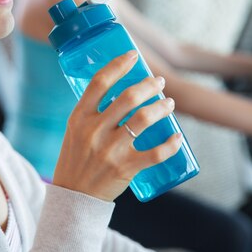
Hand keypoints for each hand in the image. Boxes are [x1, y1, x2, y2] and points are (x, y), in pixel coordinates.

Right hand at [53, 51, 182, 202]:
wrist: (73, 196)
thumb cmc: (76, 158)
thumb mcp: (74, 130)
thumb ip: (91, 112)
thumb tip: (117, 90)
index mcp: (78, 117)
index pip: (99, 82)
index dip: (118, 65)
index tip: (133, 55)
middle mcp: (93, 130)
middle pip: (128, 97)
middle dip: (150, 85)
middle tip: (159, 82)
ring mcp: (110, 150)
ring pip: (144, 119)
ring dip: (162, 107)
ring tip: (169, 104)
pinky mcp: (125, 168)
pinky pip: (155, 153)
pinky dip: (171, 144)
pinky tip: (177, 136)